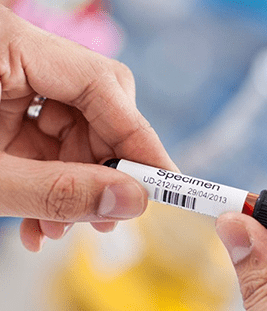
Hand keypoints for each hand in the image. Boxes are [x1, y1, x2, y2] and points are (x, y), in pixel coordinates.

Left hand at [0, 5, 175, 250]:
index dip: (139, 139)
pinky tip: (45, 221)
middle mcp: (12, 54)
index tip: (165, 183)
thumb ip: (58, 191)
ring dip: (79, 185)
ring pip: (74, 132)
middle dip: (107, 168)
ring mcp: (8, 81)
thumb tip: (131, 201)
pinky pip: (47, 145)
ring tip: (67, 228)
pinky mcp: (2, 109)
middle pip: (94, 108)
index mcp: (1, 42)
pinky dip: (54, 185)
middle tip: (113, 214)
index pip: (102, 85)